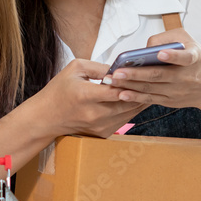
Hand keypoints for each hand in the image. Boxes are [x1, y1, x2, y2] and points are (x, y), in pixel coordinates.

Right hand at [31, 58, 145, 137]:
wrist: (46, 118)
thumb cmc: (59, 91)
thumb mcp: (75, 68)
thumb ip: (99, 67)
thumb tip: (121, 68)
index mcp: (86, 95)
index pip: (116, 89)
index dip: (130, 80)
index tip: (141, 71)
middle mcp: (94, 114)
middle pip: (127, 102)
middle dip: (141, 89)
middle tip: (153, 78)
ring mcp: (99, 126)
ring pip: (129, 112)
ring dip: (140, 100)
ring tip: (150, 87)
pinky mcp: (103, 133)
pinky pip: (124, 120)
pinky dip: (132, 110)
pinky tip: (138, 99)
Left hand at [104, 30, 200, 109]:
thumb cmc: (196, 58)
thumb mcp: (188, 41)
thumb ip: (167, 38)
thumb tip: (144, 48)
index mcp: (194, 58)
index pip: (185, 57)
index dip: (173, 56)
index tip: (160, 53)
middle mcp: (186, 77)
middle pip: (159, 75)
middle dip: (136, 74)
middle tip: (118, 71)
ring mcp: (177, 91)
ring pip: (151, 88)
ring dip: (130, 85)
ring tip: (113, 80)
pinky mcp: (170, 101)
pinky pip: (150, 99)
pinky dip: (135, 97)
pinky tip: (121, 93)